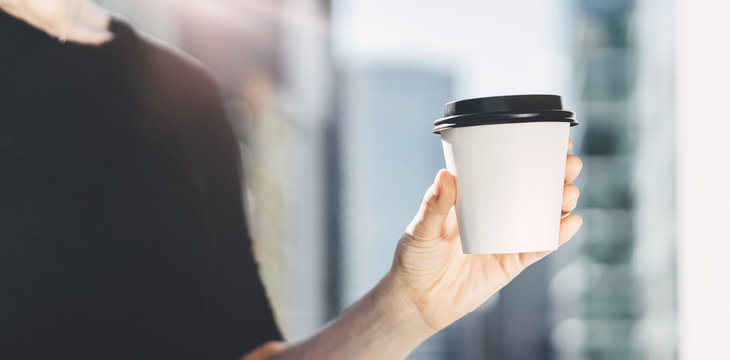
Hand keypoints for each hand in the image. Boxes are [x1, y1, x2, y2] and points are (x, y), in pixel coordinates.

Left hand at [387, 139, 582, 332]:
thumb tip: (445, 176)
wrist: (417, 300)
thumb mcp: (422, 227)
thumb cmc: (415, 257)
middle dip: (558, 174)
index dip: (533, 153)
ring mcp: (507, 237)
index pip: (507, 168)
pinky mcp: (511, 263)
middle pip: (535, 189)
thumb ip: (434, 205)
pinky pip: (540, 247)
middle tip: (569, 165)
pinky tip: (571, 223)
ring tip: (569, 193)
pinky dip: (557, 236)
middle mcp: (496, 213)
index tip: (552, 139)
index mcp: (476, 197)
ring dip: (562, 202)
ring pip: (543, 216)